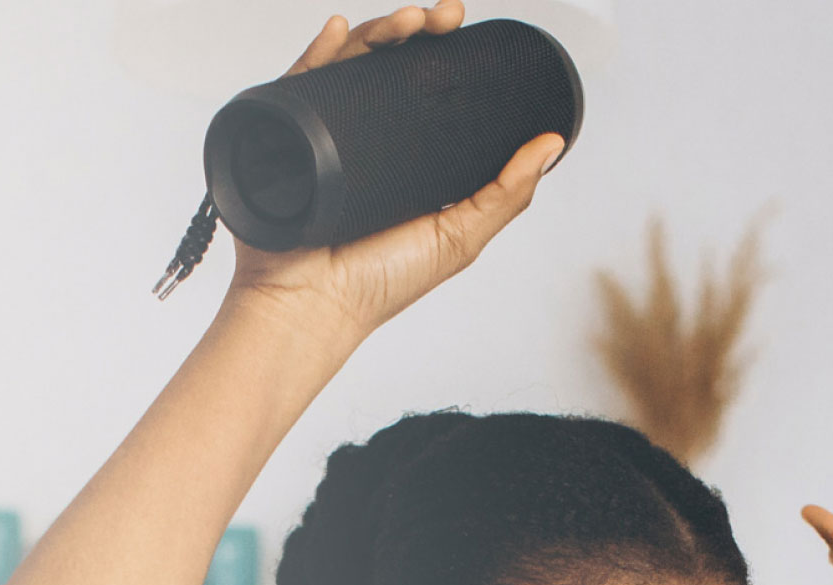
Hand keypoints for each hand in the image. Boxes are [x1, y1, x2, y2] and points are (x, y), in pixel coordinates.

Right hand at [226, 1, 567, 333]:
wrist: (309, 307)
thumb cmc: (376, 286)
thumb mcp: (458, 237)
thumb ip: (506, 194)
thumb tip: (551, 143)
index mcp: (402, 157)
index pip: (423, 89)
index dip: (443, 55)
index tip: (462, 34)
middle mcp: (361, 140)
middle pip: (386, 66)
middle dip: (415, 30)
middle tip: (443, 19)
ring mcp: (320, 137)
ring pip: (347, 66)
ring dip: (377, 32)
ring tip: (406, 22)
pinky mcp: (281, 141)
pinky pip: (297, 87)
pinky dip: (316, 52)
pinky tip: (338, 30)